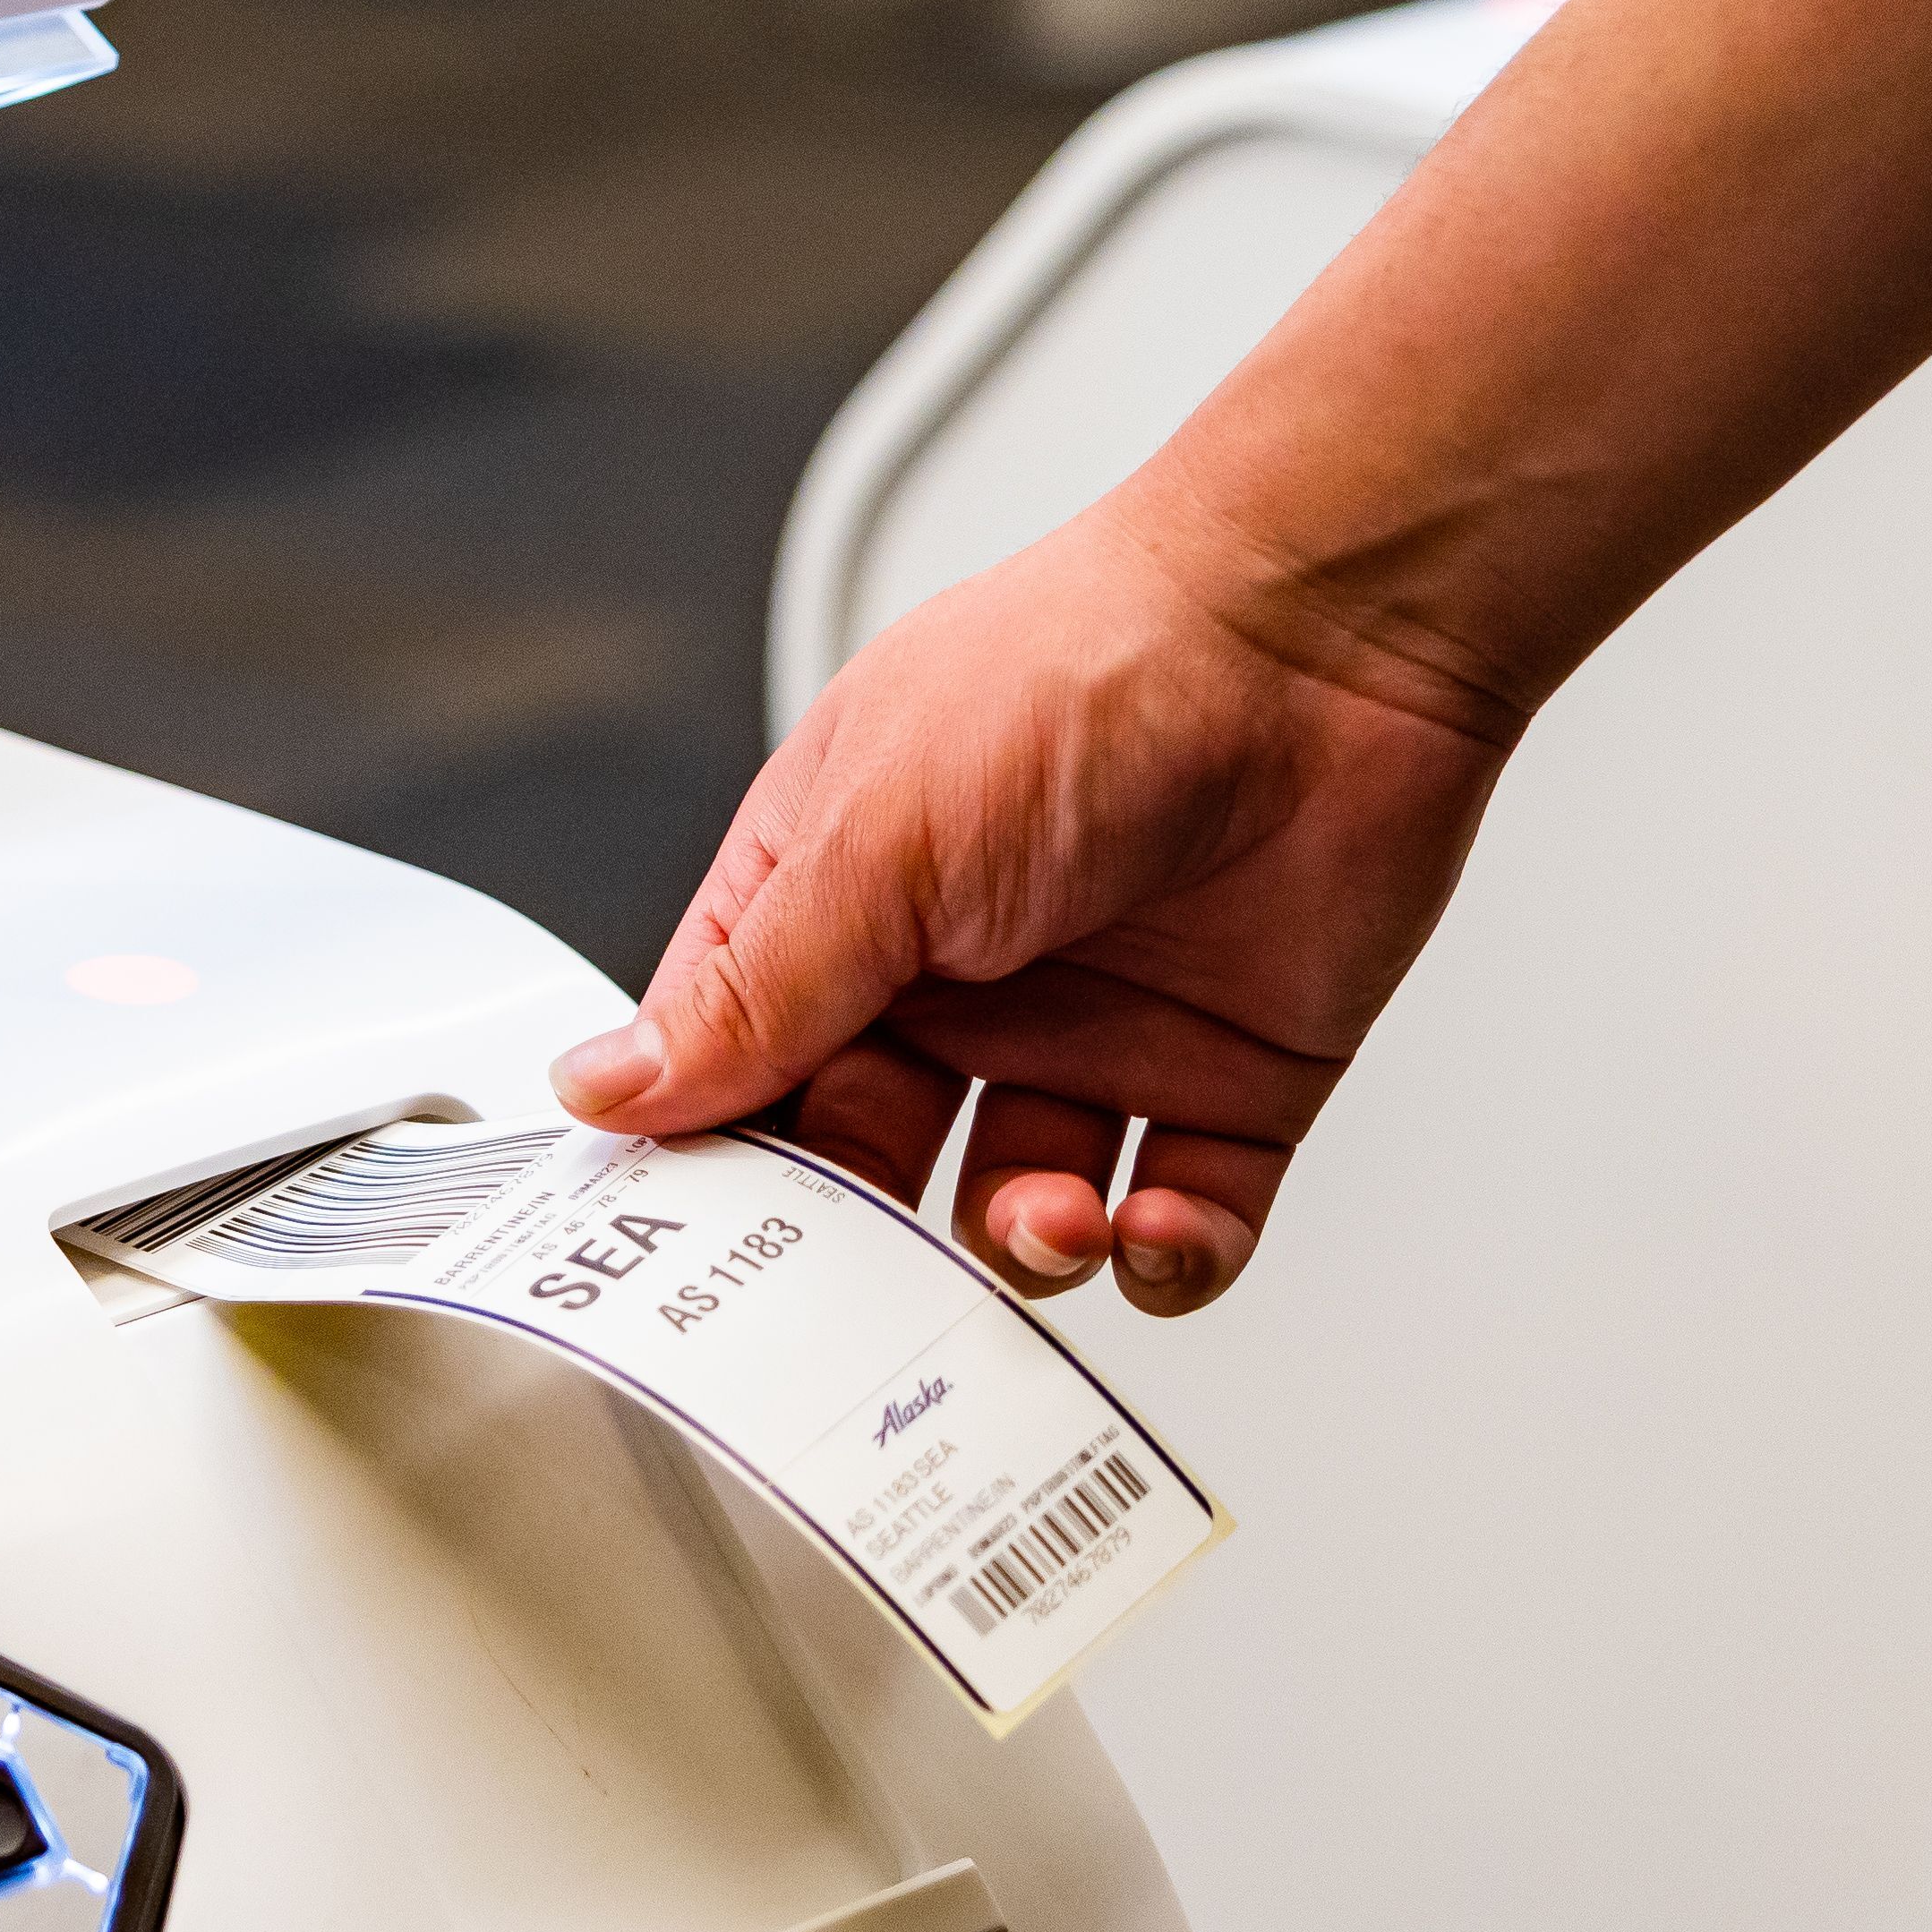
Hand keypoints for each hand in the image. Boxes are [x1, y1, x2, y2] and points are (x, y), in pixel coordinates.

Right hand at [549, 475, 1522, 1312]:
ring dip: (1026, 1249)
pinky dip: (1163, 1259)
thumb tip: (607, 1086)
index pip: (738, 1070)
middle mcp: (958, 975)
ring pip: (1020, 1215)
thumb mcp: (877, 841)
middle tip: (877, 1291)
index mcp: (842, 898)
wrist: (1323, 639)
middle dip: (871, 1244)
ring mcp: (1092, 1032)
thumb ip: (754, 995)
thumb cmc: (1089, 672)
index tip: (707, 1265)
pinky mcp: (1225, 1081)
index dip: (717, 1168)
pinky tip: (1151, 1223)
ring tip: (1051, 1211)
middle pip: (869, 1167)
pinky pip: (1178, 1225)